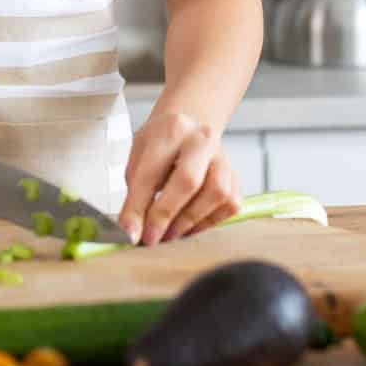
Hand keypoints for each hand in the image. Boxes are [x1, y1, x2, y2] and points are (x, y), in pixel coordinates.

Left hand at [117, 110, 239, 245]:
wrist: (189, 128)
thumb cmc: (161, 145)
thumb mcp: (139, 158)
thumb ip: (137, 192)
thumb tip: (133, 231)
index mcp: (171, 130)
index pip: (151, 172)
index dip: (138, 207)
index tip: (130, 234)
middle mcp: (201, 140)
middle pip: (189, 180)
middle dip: (166, 215)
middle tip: (151, 238)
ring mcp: (223, 157)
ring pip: (216, 194)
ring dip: (190, 221)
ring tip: (170, 233)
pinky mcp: (235, 176)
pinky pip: (230, 205)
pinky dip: (208, 222)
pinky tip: (190, 225)